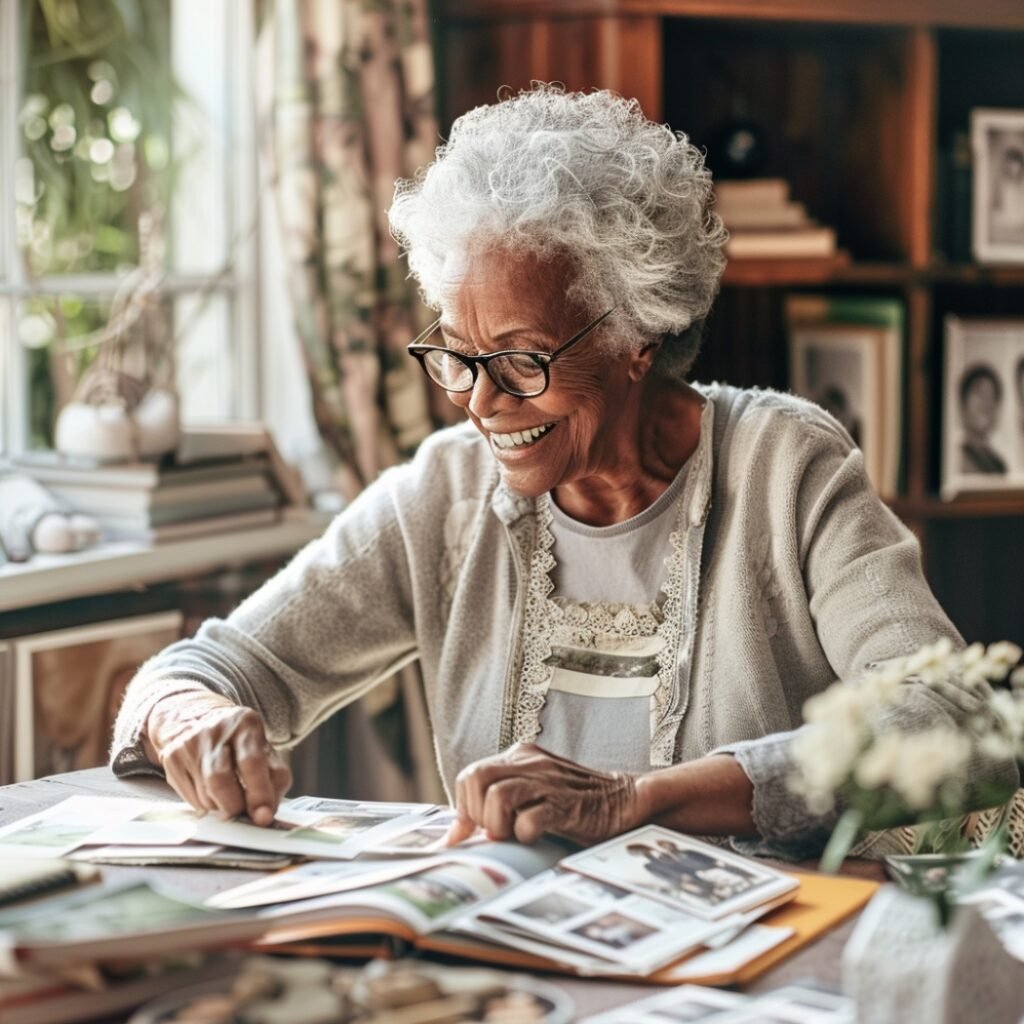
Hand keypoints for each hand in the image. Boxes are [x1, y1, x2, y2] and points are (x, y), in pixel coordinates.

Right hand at [142, 691, 290, 825]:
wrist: (196, 719)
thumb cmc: (238, 741)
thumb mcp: (264, 749)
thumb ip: (275, 778)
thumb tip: (267, 813)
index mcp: (245, 724)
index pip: (252, 762)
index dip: (259, 793)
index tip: (263, 817)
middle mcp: (214, 731)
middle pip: (220, 780)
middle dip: (234, 806)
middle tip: (242, 813)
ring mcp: (189, 744)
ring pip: (204, 795)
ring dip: (220, 807)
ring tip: (228, 798)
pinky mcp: (171, 759)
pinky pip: (190, 798)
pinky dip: (205, 805)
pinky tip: (211, 793)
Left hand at [445, 742, 639, 846]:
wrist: (623, 801)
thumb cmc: (571, 802)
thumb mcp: (530, 793)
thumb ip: (492, 804)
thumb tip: (450, 838)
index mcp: (520, 756)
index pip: (470, 775)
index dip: (466, 807)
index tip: (478, 830)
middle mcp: (531, 762)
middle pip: (477, 778)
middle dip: (477, 813)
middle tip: (494, 831)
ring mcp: (548, 783)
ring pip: (498, 796)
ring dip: (497, 825)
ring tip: (511, 836)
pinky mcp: (567, 806)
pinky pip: (530, 819)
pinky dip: (525, 834)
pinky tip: (535, 837)